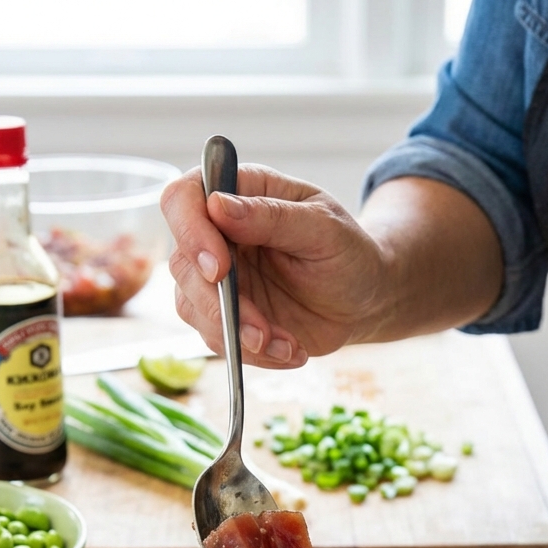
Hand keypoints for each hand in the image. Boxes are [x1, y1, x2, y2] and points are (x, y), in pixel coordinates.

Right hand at [162, 165, 385, 368]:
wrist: (366, 300)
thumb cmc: (350, 253)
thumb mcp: (325, 228)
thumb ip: (272, 217)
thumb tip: (218, 206)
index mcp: (241, 193)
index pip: (183, 199)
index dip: (190, 231)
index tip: (219, 268)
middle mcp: (219, 233)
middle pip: (181, 263)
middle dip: (218, 304)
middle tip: (260, 331)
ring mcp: (218, 277)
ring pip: (192, 307)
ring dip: (237, 334)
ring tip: (287, 344)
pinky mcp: (225, 314)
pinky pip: (216, 338)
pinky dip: (252, 353)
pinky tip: (290, 350)